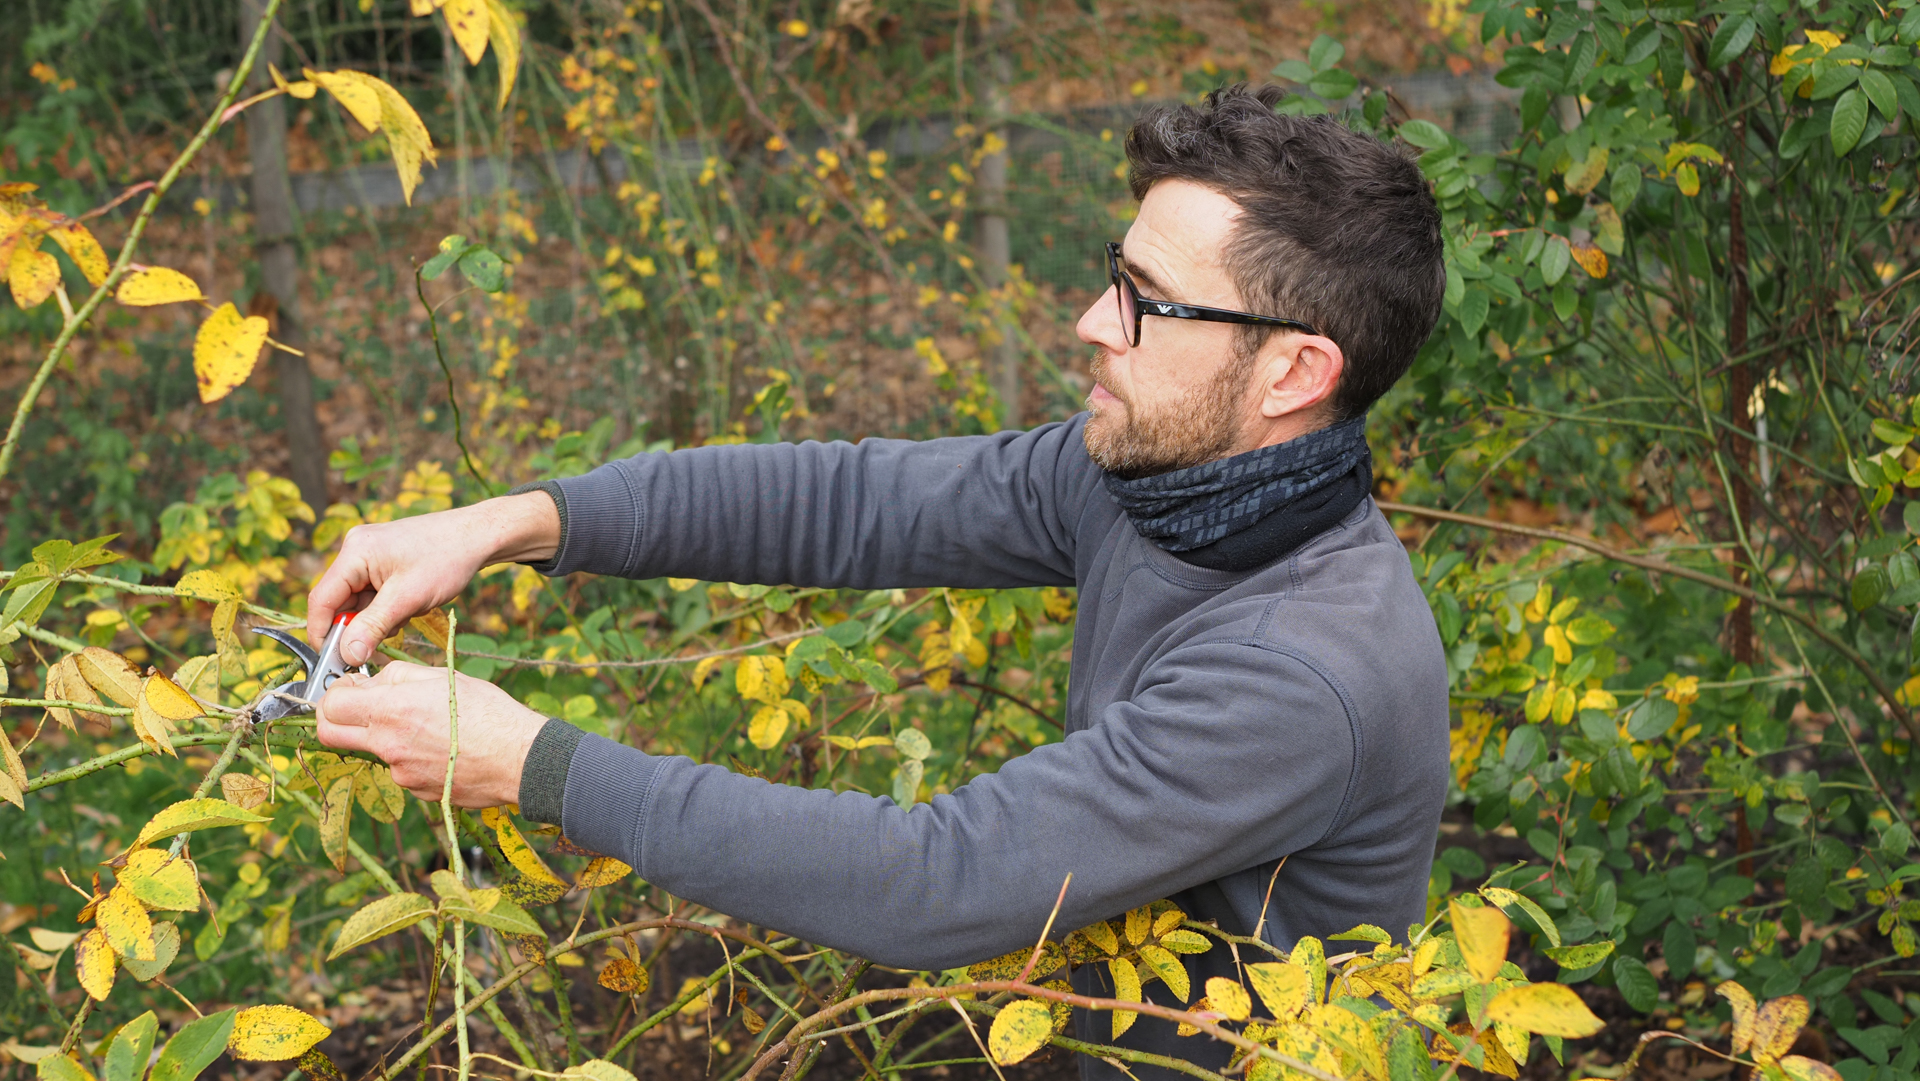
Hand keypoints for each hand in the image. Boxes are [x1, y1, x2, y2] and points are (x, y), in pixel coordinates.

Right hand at [307, 491, 560, 665]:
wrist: (479, 536)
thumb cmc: (447, 559)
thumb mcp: (408, 599)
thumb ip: (373, 627)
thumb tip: (347, 655)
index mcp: (355, 552)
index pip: (322, 600)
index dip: (323, 633)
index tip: (333, 661)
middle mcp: (356, 551)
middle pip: (339, 602)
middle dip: (357, 627)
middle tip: (378, 644)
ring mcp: (370, 556)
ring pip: (358, 603)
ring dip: (376, 620)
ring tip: (407, 614)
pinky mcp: (384, 563)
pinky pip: (373, 596)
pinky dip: (387, 610)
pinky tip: (410, 607)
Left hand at [314, 662, 547, 806]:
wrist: (519, 759)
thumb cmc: (489, 712)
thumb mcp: (443, 676)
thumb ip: (398, 675)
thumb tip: (371, 680)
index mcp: (392, 710)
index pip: (331, 705)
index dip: (336, 692)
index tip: (351, 686)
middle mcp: (388, 745)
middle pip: (330, 735)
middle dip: (335, 718)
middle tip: (358, 707)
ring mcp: (399, 772)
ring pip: (371, 750)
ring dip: (383, 736)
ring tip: (427, 726)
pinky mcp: (415, 790)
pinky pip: (399, 769)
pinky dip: (410, 756)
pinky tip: (441, 747)